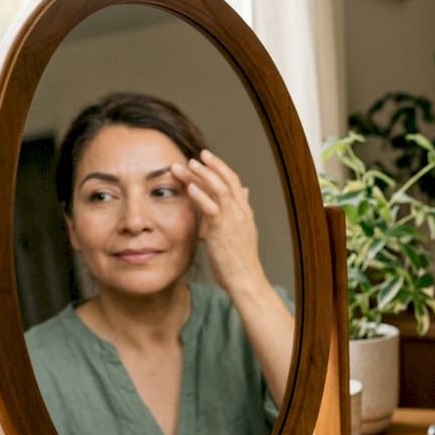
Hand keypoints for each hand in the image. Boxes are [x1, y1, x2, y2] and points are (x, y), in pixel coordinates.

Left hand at [172, 149, 264, 295]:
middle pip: (227, 180)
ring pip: (219, 189)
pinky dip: (201, 196)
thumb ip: (240, 210)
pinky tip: (190, 187)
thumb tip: (244, 192)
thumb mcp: (242, 231)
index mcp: (244, 211)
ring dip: (203, 175)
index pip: (234, 181)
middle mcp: (240, 211)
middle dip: (211, 165)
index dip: (220, 167)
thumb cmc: (240, 259)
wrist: (245, 278)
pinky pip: (211, 208)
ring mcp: (233, 219)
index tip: (206, 157)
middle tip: (196, 155)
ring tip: (189, 165)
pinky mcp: (222, 230)